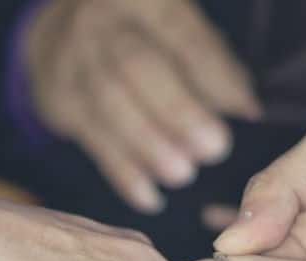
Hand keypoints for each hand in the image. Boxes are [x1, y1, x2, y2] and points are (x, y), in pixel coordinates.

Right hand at [25, 0, 261, 211]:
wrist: (62, 31)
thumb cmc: (144, 37)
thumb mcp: (178, 30)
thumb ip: (211, 64)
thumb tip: (246, 110)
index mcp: (144, 0)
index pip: (182, 35)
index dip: (215, 74)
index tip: (247, 113)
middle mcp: (103, 23)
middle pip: (138, 66)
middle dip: (178, 111)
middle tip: (214, 150)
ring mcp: (73, 60)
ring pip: (109, 103)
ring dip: (149, 145)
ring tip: (183, 175)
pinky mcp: (59, 99)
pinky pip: (91, 139)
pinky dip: (123, 172)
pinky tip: (151, 197)